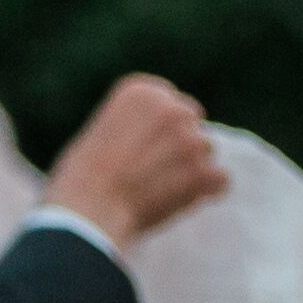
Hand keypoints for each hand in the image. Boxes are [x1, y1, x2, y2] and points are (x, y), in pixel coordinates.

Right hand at [43, 77, 227, 248]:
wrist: (87, 210)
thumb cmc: (82, 177)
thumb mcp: (102, 131)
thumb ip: (135, 124)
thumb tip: (158, 137)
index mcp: (144, 92)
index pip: (170, 102)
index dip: (158, 129)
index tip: (139, 148)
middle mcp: (173, 108)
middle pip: (192, 121)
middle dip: (179, 143)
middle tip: (152, 169)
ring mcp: (192, 139)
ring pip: (206, 151)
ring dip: (190, 168)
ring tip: (155, 189)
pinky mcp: (204, 171)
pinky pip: (220, 180)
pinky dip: (206, 191)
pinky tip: (180, 201)